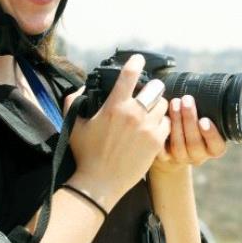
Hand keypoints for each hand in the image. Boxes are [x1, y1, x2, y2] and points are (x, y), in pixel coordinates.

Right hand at [65, 55, 169, 208]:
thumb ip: (75, 101)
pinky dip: (163, 122)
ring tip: (152, 110)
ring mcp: (147, 128)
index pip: (129, 75)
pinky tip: (155, 126)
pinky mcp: (156, 142)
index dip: (135, 63)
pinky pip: (167, 123)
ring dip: (158, 104)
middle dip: (152, 87)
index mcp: (114, 107)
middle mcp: (133, 114)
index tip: (138, 59)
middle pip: (154, 88)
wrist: (100, 183)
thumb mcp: (74, 125)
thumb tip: (84, 88)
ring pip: (163, 104)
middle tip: (148, 91)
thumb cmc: (86, 154)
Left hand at [151, 95, 225, 174]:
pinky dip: (161, 131)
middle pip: (195, 143)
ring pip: (178, 145)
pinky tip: (161, 117)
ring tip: (174, 103)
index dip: (211, 134)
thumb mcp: (203, 118)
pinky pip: (162, 148)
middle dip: (189, 120)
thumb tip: (206, 88)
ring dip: (176, 122)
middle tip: (186, 100)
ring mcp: (181, 158)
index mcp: (212, 148)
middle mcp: (198, 156)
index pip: (217, 146)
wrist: (172, 142)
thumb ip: (206, 111)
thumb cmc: (192, 124)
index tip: (204, 120)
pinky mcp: (165, 157)